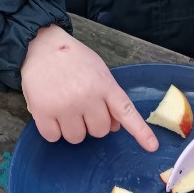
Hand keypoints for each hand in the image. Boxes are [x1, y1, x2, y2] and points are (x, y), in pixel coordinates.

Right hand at [20, 25, 158, 151]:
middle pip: (99, 131)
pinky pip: (53, 137)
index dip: (140, 132)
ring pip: (77, 137)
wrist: (41, 45)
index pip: (126, 112)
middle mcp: (87, 97)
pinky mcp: (43, 111)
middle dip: (91, 123)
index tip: (152, 147)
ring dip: (71, 128)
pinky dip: (52, 130)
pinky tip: (50, 112)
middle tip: (81, 105)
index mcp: (104, 85)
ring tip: (64, 107)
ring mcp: (65, 105)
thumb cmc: (72, 59)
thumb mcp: (98, 72)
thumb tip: (115, 126)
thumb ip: (109, 97)